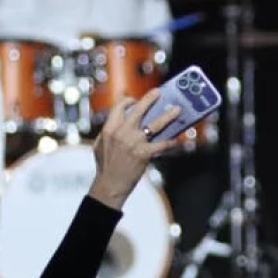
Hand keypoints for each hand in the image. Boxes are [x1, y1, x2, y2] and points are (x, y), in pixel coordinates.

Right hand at [89, 90, 181, 209]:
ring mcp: (134, 142)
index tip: (135, 100)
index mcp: (110, 128)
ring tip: (177, 109)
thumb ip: (109, 131)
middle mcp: (122, 132)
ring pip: (155, 124)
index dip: (128, 101)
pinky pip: (162, 144)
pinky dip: (170, 142)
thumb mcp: (100, 145)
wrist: (110, 185)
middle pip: (139, 109)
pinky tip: (176, 140)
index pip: (119, 106)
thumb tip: (121, 120)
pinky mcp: (144, 153)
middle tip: (159, 92)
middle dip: (150, 98)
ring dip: (168, 115)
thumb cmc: (105, 166)